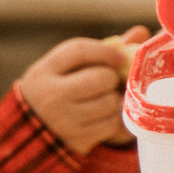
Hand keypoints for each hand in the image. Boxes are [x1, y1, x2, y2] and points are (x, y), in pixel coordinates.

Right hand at [19, 29, 144, 152]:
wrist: (32, 132)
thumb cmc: (58, 91)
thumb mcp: (66, 69)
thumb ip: (101, 51)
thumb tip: (141, 32)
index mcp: (44, 71)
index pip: (79, 51)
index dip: (106, 51)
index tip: (119, 57)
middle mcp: (50, 95)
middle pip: (99, 78)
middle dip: (111, 78)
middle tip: (109, 83)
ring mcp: (63, 119)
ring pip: (109, 103)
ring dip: (115, 101)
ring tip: (105, 100)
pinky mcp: (77, 139)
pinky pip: (112, 125)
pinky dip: (115, 120)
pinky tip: (105, 117)